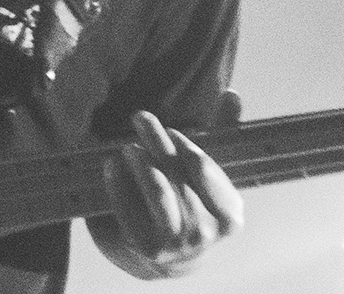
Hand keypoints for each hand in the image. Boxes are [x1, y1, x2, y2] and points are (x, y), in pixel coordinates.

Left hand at [96, 111, 239, 276]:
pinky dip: (118, 183)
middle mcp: (207, 233)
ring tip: (128, 146)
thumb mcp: (209, 171)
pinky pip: (129, 209)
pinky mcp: (146, 246)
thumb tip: (232, 93)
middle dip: (158, 143)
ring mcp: (177, 243)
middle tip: (141, 116)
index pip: (205, 170)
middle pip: (178, 176)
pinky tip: (111, 164)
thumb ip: (223, 133)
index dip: (186, 147)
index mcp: (230, 216)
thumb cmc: (191, 197)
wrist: (169, 249)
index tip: (173, 131)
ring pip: (158, 193)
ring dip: (141, 164)